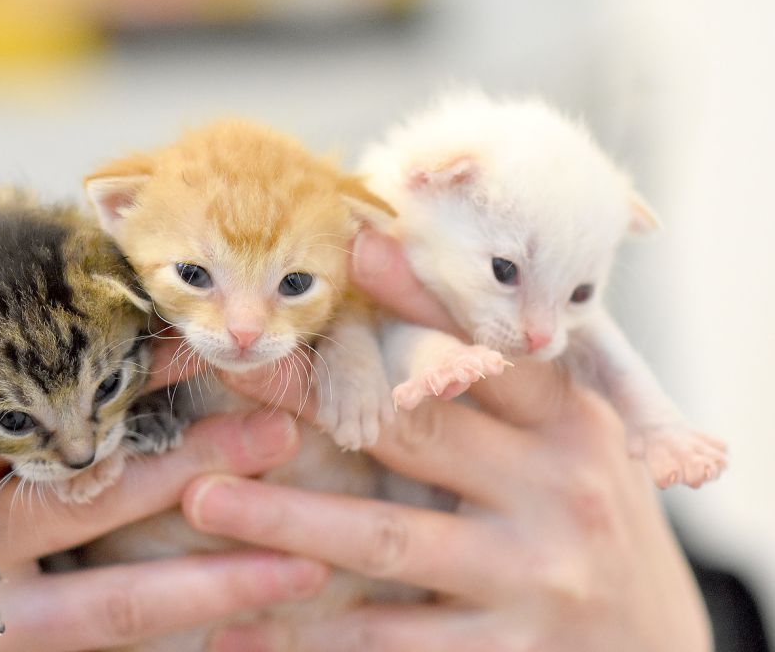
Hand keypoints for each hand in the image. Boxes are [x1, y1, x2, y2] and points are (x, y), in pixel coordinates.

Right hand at [0, 366, 327, 651]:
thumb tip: (96, 356)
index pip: (44, 402)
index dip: (132, 376)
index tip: (204, 349)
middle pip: (91, 493)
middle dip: (193, 464)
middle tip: (278, 436)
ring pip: (113, 598)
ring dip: (214, 579)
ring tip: (301, 563)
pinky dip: (178, 641)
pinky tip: (244, 634)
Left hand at [180, 229, 711, 651]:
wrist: (660, 648)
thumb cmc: (593, 525)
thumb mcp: (571, 447)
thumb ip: (504, 391)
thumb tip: (411, 294)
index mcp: (573, 427)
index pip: (491, 353)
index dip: (419, 302)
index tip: (350, 252)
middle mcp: (558, 494)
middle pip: (417, 434)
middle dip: (314, 402)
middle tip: (234, 371)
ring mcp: (533, 578)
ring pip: (387, 540)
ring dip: (287, 518)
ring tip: (204, 499)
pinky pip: (390, 641)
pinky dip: (310, 635)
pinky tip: (240, 630)